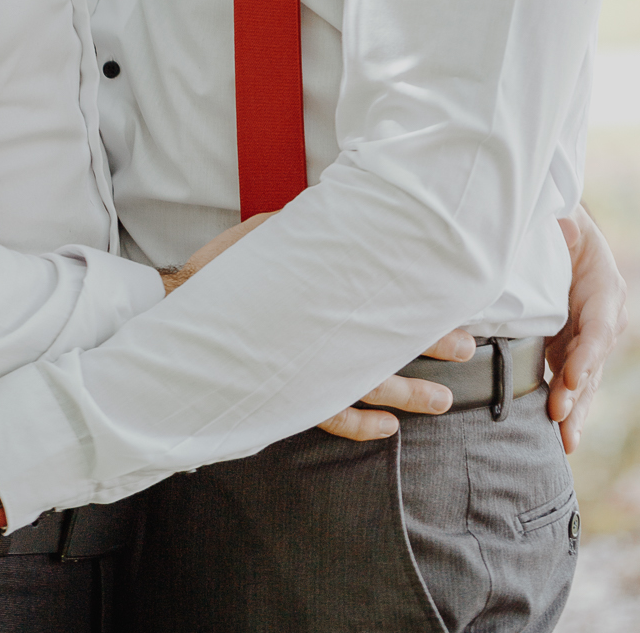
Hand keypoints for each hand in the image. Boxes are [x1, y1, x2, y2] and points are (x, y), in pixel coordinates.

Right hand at [162, 213, 467, 442]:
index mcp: (317, 292)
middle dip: (426, 343)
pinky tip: (385, 428)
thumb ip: (306, 231)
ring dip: (405, 392)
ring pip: (364, 385)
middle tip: (463, 346)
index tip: (450, 303)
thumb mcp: (267, 235)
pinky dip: (357, 423)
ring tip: (441, 400)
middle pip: (382, 341)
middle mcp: (315, 335)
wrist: (175, 309)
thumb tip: (345, 210)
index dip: (418, 307)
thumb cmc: (224, 269)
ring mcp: (303, 367)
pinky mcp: (287, 390)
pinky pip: (327, 414)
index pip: (380, 301)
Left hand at [545, 203, 627, 453]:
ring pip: (587, 380)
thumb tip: (565, 227)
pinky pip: (574, 382)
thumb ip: (564, 222)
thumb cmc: (560, 220)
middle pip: (593, 362)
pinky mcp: (573, 348)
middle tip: (560, 419)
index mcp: (605, 288)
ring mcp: (590, 338)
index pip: (599, 327)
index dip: (586, 354)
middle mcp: (605, 318)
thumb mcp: (563, 216)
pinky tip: (561, 435)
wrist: (563, 231)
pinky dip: (568, 407)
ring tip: (565, 441)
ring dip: (575, 410)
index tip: (569, 376)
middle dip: (578, 393)